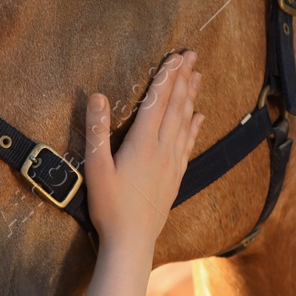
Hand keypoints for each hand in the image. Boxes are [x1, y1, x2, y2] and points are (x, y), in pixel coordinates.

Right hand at [81, 49, 203, 255]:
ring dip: (191, 96)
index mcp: (143, 143)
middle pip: (176, 106)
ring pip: (185, 121)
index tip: (176, 56)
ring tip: (198, 75)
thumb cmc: (109, 206)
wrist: (132, 241)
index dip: (167, 77)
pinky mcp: (176, 176)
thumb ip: (96, 130)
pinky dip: (194, 126)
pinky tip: (199, 116)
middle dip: (184, 78)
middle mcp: (163, 149)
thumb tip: (97, 96)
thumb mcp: (95, 167)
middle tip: (193, 55)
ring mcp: (172, 163)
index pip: (157, 101)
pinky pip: (188, 143)